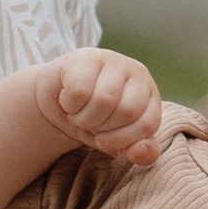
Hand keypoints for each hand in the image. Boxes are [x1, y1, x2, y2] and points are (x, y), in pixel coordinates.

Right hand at [35, 47, 165, 164]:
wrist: (57, 100)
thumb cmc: (94, 121)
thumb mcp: (117, 140)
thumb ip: (137, 151)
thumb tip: (143, 152)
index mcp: (150, 95)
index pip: (147, 125)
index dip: (121, 141)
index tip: (103, 139)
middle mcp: (137, 73)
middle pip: (126, 111)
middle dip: (101, 127)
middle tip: (88, 122)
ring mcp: (113, 60)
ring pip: (104, 100)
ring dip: (83, 118)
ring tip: (78, 113)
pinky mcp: (86, 57)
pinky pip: (79, 91)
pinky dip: (69, 104)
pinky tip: (68, 99)